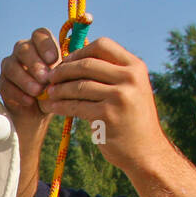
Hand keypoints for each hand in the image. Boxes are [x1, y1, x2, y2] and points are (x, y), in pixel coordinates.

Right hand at [0, 27, 61, 128]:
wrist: (39, 111)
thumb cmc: (54, 88)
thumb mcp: (64, 77)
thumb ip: (65, 68)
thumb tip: (71, 64)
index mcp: (40, 45)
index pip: (39, 34)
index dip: (45, 45)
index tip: (53, 60)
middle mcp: (23, 51)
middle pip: (23, 49)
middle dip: (34, 64)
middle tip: (45, 79)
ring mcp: (10, 66)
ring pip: (11, 66)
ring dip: (25, 79)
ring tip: (37, 92)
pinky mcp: (2, 82)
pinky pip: (5, 84)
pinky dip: (18, 93)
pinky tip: (29, 101)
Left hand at [39, 37, 167, 173]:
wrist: (146, 151)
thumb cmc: (132, 120)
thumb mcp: (131, 90)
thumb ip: (112, 74)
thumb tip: (77, 60)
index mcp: (135, 67)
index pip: (102, 46)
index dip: (79, 52)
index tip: (66, 62)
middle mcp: (130, 78)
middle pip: (87, 64)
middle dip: (64, 70)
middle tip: (50, 78)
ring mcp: (119, 96)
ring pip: (79, 86)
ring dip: (59, 89)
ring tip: (49, 93)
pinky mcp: (107, 115)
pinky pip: (76, 106)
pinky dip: (60, 106)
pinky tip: (52, 107)